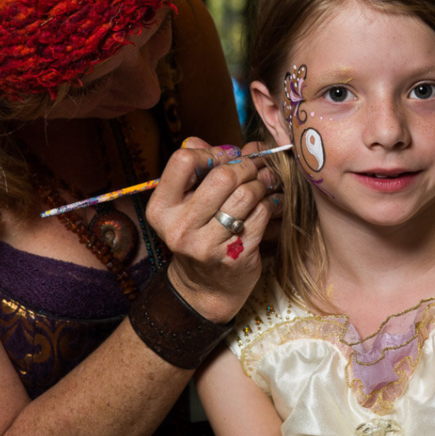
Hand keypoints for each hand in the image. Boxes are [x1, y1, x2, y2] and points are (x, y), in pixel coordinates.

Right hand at [146, 137, 282, 322]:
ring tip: (266, 181)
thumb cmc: (198, 237)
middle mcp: (180, 227)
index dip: (211, 153)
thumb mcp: (185, 206)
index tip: (226, 158)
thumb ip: (199, 171)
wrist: (205, 290)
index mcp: (161, 208)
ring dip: (262, 183)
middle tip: (255, 167)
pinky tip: (272, 201)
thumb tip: (226, 145)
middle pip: (222, 176)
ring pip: (246, 194)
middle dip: (245, 166)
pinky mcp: (235, 256)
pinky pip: (261, 215)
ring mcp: (207, 244)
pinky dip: (271, 203)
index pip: (184, 160)